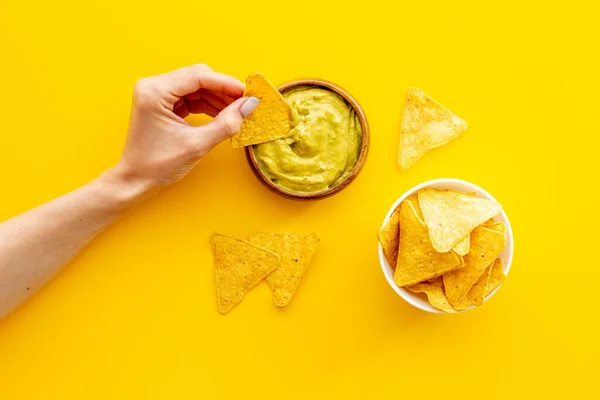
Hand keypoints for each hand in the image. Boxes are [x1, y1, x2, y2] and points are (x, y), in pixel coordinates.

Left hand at [112, 64, 258, 196]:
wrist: (136, 180)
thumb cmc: (157, 165)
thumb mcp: (197, 145)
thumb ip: (226, 123)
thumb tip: (249, 106)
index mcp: (155, 91)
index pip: (198, 76)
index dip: (226, 83)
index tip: (248, 93)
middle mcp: (153, 86)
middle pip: (198, 78)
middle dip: (223, 90)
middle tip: (245, 103)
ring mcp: (156, 93)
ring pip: (196, 87)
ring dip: (217, 98)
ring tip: (237, 112)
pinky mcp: (162, 102)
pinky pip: (190, 97)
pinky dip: (208, 104)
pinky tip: (223, 115)